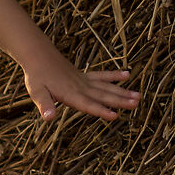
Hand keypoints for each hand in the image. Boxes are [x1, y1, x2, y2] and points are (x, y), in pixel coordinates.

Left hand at [23, 59, 140, 122]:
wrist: (38, 55)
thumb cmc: (36, 76)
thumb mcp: (36, 92)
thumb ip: (44, 105)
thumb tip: (48, 118)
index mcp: (70, 94)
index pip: (88, 104)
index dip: (101, 110)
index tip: (115, 116)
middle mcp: (81, 87)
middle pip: (103, 95)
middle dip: (120, 100)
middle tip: (136, 103)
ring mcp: (84, 80)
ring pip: (106, 87)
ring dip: (122, 92)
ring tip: (138, 96)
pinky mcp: (84, 76)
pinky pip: (102, 76)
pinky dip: (114, 75)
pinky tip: (127, 75)